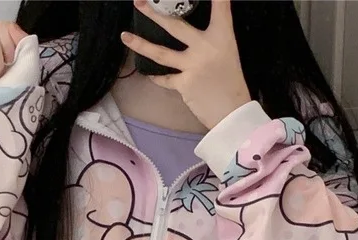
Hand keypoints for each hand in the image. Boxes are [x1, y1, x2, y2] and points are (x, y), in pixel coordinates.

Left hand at [121, 0, 251, 128]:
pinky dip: (157, 77)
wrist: (232, 112)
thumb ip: (211, 40)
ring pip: (160, 53)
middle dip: (155, 13)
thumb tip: (192, 35)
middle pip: (175, 26)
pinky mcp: (183, 84)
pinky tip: (148, 73)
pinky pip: (165, 79)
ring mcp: (192, 65)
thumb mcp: (228, 53)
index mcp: (223, 36)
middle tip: (139, 2)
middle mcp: (205, 47)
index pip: (220, 8)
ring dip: (140, 45)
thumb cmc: (232, 82)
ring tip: (124, 36)